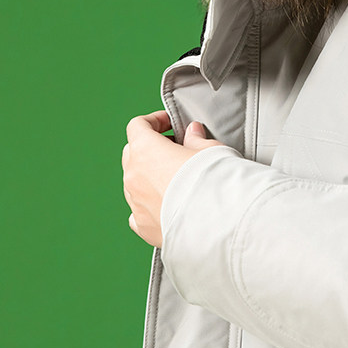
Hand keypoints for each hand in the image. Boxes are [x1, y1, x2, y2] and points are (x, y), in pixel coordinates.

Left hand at [122, 110, 222, 247]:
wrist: (216, 222)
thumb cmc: (213, 180)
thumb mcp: (210, 149)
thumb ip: (197, 139)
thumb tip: (193, 133)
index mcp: (146, 150)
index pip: (137, 126)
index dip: (154, 121)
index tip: (170, 123)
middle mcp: (134, 176)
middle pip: (131, 152)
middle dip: (150, 148)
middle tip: (174, 149)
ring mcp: (135, 203)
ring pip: (133, 182)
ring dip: (149, 177)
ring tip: (175, 179)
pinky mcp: (143, 227)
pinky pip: (138, 211)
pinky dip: (148, 205)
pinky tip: (166, 205)